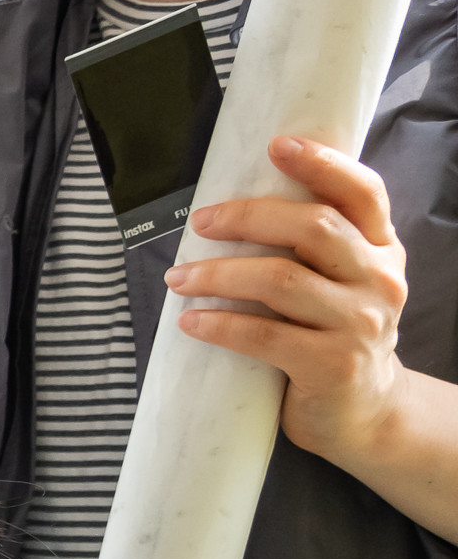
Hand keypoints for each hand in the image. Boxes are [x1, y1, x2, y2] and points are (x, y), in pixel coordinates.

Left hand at [171, 136, 414, 462]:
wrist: (363, 414)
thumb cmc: (333, 339)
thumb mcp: (339, 285)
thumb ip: (312, 250)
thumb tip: (237, 209)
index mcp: (381, 248)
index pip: (362, 192)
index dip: (322, 164)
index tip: (277, 145)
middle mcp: (379, 279)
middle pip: (313, 228)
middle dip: (247, 218)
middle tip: (200, 222)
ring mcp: (360, 323)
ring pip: (281, 280)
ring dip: (218, 274)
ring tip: (178, 277)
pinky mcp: (333, 365)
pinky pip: (265, 335)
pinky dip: (220, 324)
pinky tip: (190, 321)